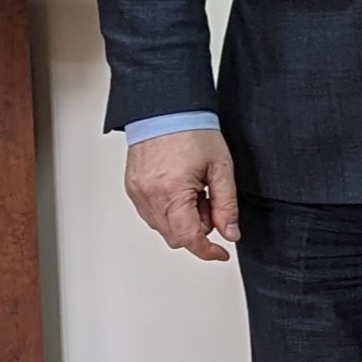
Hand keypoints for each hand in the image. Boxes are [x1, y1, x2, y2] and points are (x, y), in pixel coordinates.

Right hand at [127, 128, 239, 259]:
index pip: (188, 238)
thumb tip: (230, 233)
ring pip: (162, 227)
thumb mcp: (220, 168)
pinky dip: (169, 211)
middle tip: (210, 202)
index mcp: (172, 192)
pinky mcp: (132, 188)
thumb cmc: (192, 131)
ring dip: (183, 220)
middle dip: (198, 229)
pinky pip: (151, 213)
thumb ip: (226, 205)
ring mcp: (137, 192)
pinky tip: (181, 190)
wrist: (166, 109)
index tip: (220, 252)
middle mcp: (149, 195)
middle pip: (174, 236)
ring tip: (196, 191)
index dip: (207, 250)